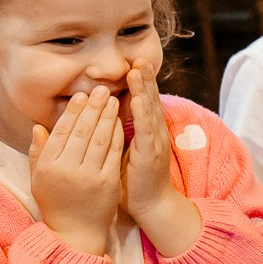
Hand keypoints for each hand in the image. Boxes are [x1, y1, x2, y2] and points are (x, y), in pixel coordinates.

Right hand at [30, 86, 123, 256]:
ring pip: (100, 139)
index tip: (81, 96)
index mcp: (47, 166)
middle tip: (101, 89)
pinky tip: (121, 121)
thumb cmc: (55, 202)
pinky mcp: (108, 182)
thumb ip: (37, 152)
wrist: (75, 232)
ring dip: (108, 116)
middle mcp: (67, 169)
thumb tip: (38, 127)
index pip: (61, 131)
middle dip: (93, 107)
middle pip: (82, 131)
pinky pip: (114, 152)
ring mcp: (89, 176)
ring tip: (113, 99)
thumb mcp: (38, 178)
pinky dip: (118, 134)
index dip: (72, 112)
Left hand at [121, 64, 201, 257]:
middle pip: (150, 100)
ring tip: (139, 70)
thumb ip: (119, 132)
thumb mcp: (125, 150)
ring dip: (145, 89)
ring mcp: (156, 143)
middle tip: (139, 58)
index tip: (132, 63)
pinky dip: (143, 114)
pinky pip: (147, 130)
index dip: (139, 83)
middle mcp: (155, 133)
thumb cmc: (135, 180)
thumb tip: (106, 115)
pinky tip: (139, 100)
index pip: (143, 102)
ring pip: (150, 110)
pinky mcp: (152, 154)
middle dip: (145, 79)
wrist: (152, 205)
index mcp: (148, 132)